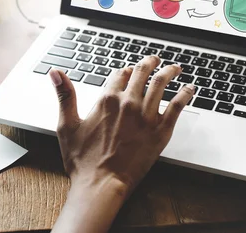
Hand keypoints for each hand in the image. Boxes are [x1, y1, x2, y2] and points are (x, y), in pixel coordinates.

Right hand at [50, 56, 194, 232]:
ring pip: (161, 84)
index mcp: (106, 100)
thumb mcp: (67, 124)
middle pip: (142, 73)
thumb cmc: (82, 160)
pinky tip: (190, 89)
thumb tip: (55, 72)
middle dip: (149, 63)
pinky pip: (177, 106)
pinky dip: (185, 94)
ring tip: (175, 68)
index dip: (124, 70)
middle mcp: (128, 103)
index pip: (119, 74)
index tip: (128, 70)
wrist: (101, 184)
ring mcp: (146, 116)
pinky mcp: (160, 131)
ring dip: (169, 72)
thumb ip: (65, 95)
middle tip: (155, 60)